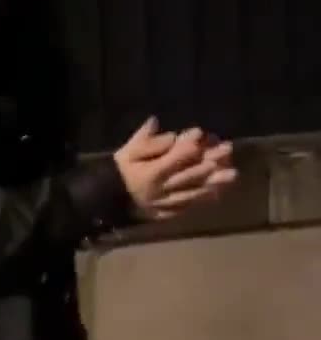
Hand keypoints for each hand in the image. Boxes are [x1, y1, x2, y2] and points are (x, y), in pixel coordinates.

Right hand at [114, 118, 237, 220]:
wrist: (107, 199)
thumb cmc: (119, 171)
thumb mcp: (128, 151)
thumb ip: (145, 139)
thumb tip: (161, 126)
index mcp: (152, 173)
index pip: (174, 158)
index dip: (188, 145)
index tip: (200, 133)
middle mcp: (161, 189)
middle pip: (189, 176)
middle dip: (210, 163)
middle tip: (228, 152)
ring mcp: (165, 203)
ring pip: (192, 193)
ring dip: (213, 184)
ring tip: (231, 176)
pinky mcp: (165, 213)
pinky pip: (185, 207)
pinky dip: (200, 201)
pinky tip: (215, 195)